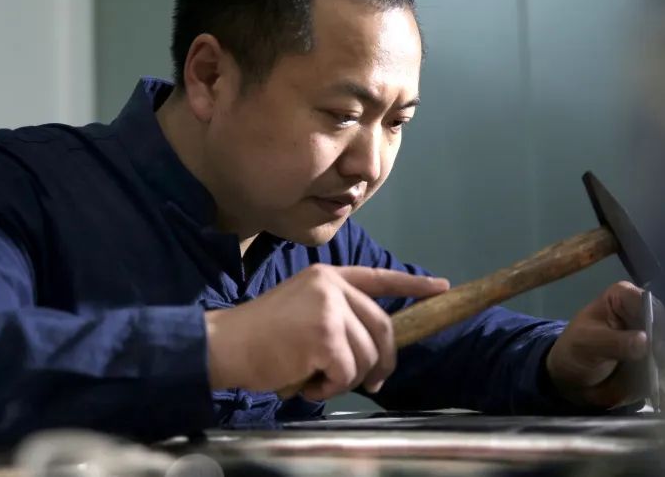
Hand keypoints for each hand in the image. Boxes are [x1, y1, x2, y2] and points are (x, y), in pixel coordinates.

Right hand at [204, 264, 448, 400]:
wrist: (224, 343)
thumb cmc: (260, 335)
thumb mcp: (301, 307)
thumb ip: (336, 314)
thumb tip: (374, 346)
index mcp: (327, 277)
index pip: (379, 278)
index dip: (412, 284)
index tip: (440, 287)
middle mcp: (332, 286)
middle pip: (381, 327)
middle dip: (383, 361)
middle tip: (373, 382)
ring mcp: (329, 308)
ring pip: (365, 355)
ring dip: (346, 379)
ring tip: (316, 378)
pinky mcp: (325, 335)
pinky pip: (347, 372)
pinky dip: (330, 387)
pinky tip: (307, 382)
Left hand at [545, 281, 664, 408]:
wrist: (572, 380)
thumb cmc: (575, 351)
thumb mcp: (588, 343)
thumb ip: (615, 341)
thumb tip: (645, 342)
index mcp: (624, 297)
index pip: (649, 303)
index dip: (654, 323)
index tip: (651, 344)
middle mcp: (642, 314)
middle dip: (662, 347)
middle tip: (653, 365)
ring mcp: (651, 340)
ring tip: (652, 378)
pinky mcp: (655, 363)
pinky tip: (661, 390)